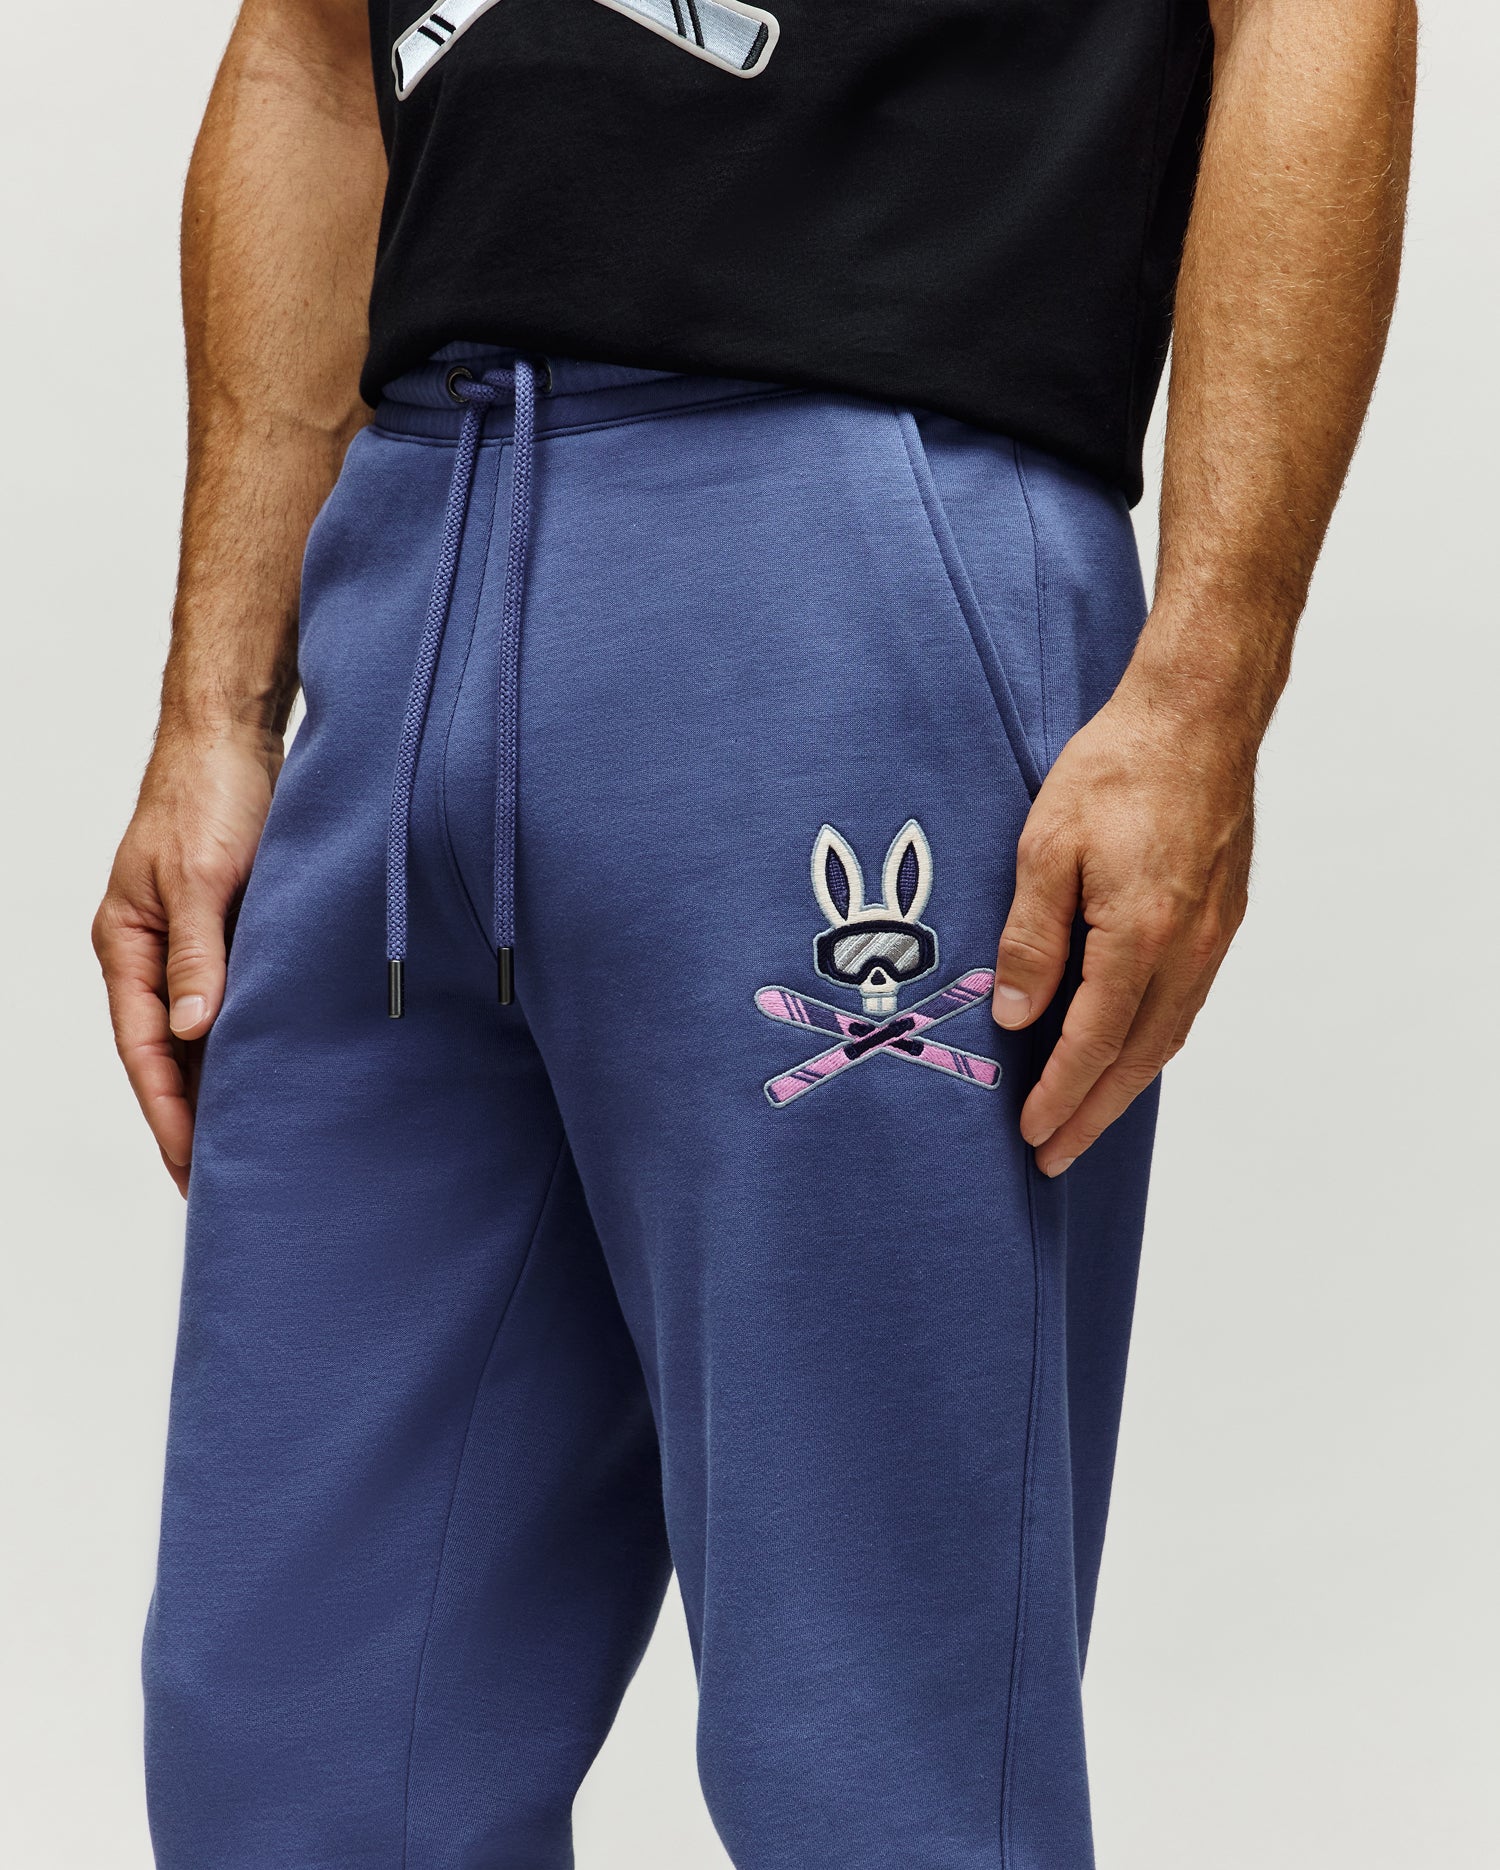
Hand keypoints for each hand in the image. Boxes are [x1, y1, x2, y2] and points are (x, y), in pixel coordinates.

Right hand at [92, 725, 281, 1195]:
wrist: (234, 733)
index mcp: (126, 948)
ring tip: (251, 1144)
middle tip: (223, 1183)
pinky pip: (233, 1000)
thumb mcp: (200, 879)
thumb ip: (196, 957)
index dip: (167, 1115)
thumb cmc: (209, 796)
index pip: (143, 1054)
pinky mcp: (228, 928)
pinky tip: (274, 1072)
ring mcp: (189, 942)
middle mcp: (152, 953)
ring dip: (221, 1083)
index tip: (191, 1172)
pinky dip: (247, 1039)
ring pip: (200, 1033)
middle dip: (190, 1117)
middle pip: (167, 1055)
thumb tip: (191, 1035)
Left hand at [991, 668, 1254, 1175]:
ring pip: (1167, 1036)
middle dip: (1094, 1115)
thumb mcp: (1047, 846)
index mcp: (1142, 936)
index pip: (1093, 1044)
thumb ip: (1031, 939)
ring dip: (1124, 1085)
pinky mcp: (1222, 918)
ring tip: (1086, 1118)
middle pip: (1138, 1059)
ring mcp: (1214, 936)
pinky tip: (1126, 1049)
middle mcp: (1189, 949)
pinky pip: (1184, 1003)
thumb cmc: (1117, 768)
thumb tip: (1015, 1017)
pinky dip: (1151, 1042)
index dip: (1060, 1096)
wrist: (1199, 714)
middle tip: (1056, 1157)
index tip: (1031, 1135)